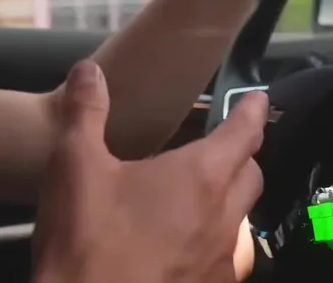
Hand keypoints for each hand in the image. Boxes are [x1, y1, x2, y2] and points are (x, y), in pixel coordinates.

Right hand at [31, 60, 266, 282]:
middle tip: (221, 144)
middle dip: (241, 155)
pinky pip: (224, 258)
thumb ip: (86, 112)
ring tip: (195, 196)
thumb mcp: (74, 165)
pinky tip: (180, 244)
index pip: (244, 133)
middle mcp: (221, 218)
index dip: (252, 111)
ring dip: (226, 200)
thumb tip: (89, 71)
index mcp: (198, 177)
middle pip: (251, 176)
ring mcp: (220, 262)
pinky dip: (210, 241)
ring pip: (239, 220)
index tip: (258, 98)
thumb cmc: (85, 240)